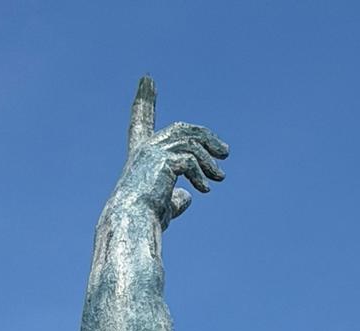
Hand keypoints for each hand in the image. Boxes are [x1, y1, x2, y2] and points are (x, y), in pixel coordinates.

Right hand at [117, 77, 227, 227]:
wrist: (133, 222)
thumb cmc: (145, 217)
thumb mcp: (164, 204)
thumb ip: (175, 197)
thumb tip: (188, 196)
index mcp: (141, 153)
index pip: (142, 120)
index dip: (144, 99)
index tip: (148, 79)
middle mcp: (146, 147)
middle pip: (181, 129)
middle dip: (205, 136)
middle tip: (226, 152)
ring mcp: (154, 151)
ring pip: (192, 143)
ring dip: (210, 161)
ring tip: (221, 177)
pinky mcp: (163, 160)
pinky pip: (191, 161)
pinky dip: (201, 175)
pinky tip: (205, 190)